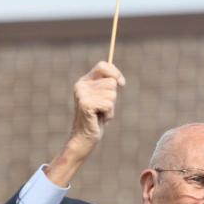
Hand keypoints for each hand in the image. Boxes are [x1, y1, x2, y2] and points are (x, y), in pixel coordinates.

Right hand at [45, 62, 124, 185]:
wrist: (84, 138)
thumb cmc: (96, 118)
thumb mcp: (103, 99)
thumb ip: (107, 87)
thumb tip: (119, 80)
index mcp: (84, 81)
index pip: (103, 66)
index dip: (115, 73)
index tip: (122, 83)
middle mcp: (81, 85)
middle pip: (111, 82)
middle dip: (112, 98)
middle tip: (102, 108)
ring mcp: (82, 94)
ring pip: (111, 94)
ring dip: (110, 107)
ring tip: (100, 114)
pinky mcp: (85, 104)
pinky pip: (108, 104)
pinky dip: (108, 114)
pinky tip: (99, 119)